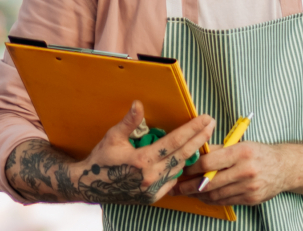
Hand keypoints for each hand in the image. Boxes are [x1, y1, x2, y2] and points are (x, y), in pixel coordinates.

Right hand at [73, 102, 214, 203]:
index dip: (192, 129)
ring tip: (201, 138)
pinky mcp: (153, 197)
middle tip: (211, 124)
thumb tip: (139, 104)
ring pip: (180, 168)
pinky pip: (173, 181)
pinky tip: (184, 158)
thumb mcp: (113, 137)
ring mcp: (153, 189)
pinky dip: (179, 169)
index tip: (205, 118)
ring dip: (191, 153)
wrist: (90, 186)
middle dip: (200, 138)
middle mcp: (151, 176)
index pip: (175, 141)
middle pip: (183, 154)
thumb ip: (129, 122)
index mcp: (142, 160)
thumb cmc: (102, 159)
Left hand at [180, 141, 293, 205]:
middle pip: (210, 182)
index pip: (209, 162)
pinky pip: (225, 202)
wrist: (285, 168)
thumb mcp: (240, 144)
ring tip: (187, 192)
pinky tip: (203, 196)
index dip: (192, 168)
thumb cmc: (259, 154)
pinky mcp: (251, 199)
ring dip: (198, 195)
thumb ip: (217, 149)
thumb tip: (194, 152)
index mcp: (242, 153)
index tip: (181, 169)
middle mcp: (246, 171)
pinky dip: (211, 200)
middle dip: (189, 186)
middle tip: (176, 187)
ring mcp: (249, 187)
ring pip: (216, 195)